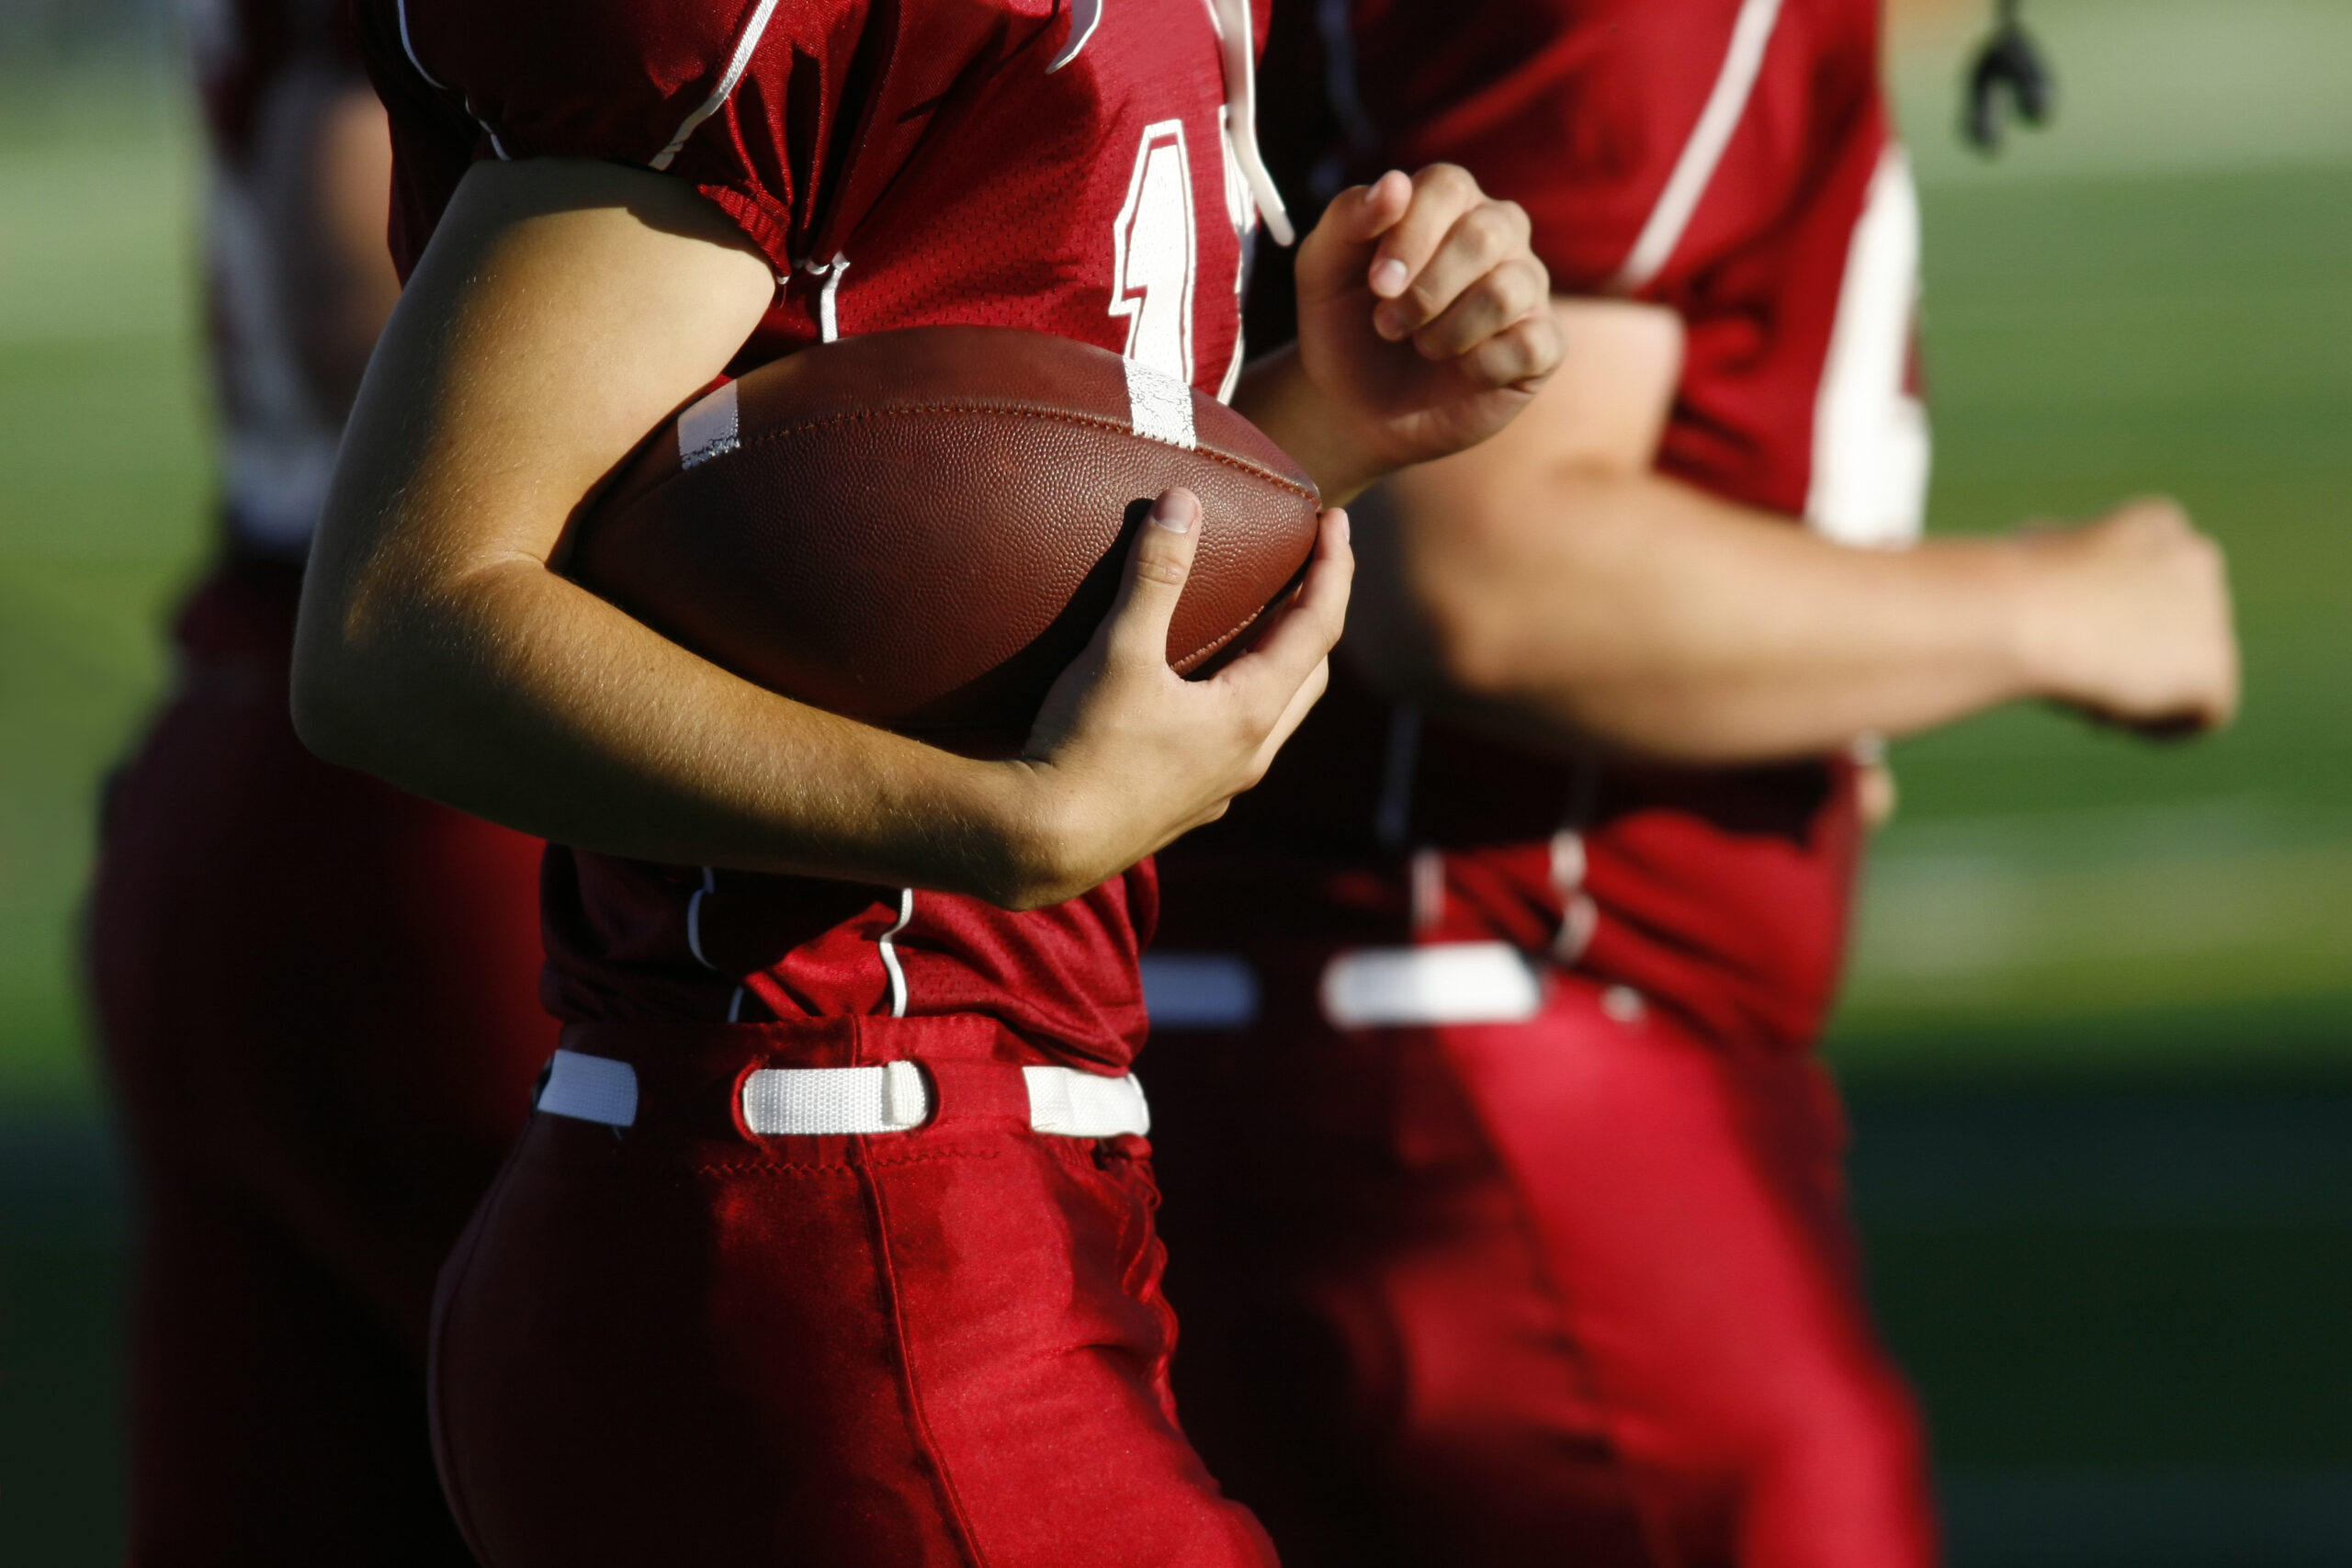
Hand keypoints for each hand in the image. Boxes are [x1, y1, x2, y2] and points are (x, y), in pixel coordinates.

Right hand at [998, 488, 1352, 906]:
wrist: (1041, 844)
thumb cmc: (1083, 746)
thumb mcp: (1118, 651)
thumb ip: (1154, 574)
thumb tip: (1183, 501)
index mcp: (1251, 713)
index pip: (1319, 627)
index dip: (1334, 568)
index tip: (1335, 520)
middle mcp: (1251, 755)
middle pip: (1310, 674)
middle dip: (1316, 616)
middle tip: (1306, 568)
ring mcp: (1222, 787)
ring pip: (1276, 715)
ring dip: (1280, 664)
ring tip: (1260, 622)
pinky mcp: (1188, 806)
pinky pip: (1236, 743)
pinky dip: (1240, 701)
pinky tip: (1201, 692)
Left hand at [1290, 166, 1563, 490]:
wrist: (1359, 407)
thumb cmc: (1345, 326)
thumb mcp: (1322, 270)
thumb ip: (1347, 218)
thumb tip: (1395, 183)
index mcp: (1448, 202)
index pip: (1448, 186)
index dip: (1411, 235)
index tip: (1377, 285)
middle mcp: (1498, 233)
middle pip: (1485, 234)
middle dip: (1427, 289)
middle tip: (1387, 325)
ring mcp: (1527, 286)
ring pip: (1507, 291)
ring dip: (1447, 331)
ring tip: (1420, 347)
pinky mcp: (1544, 343)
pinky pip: (1529, 344)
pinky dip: (1481, 365)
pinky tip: (1458, 372)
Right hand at [2013, 497, 2238, 734]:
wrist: (2030, 616)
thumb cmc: (2014, 586)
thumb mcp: (2034, 556)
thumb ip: (2071, 568)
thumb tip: (2068, 585)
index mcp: (2158, 522)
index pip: (2149, 580)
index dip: (2107, 614)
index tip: (2063, 633)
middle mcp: (2199, 557)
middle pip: (2172, 627)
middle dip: (2131, 653)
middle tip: (2077, 673)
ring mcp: (2214, 612)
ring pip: (2184, 671)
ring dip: (2139, 690)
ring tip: (2085, 692)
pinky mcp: (2216, 668)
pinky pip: (2202, 715)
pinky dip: (2156, 726)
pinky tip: (2107, 713)